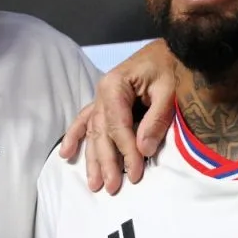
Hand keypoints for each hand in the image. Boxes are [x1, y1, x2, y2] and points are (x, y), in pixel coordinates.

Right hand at [58, 40, 175, 193]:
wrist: (169, 49)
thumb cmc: (171, 66)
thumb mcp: (169, 90)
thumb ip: (156, 119)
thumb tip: (143, 150)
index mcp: (115, 85)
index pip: (118, 126)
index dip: (126, 151)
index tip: (135, 173)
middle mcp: (102, 92)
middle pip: (101, 133)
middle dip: (106, 162)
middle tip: (111, 187)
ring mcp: (101, 97)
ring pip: (92, 131)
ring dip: (92, 158)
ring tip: (93, 183)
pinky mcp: (104, 101)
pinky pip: (85, 120)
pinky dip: (75, 136)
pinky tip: (66, 154)